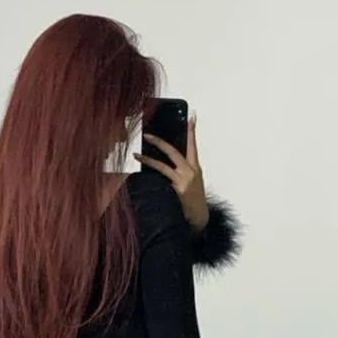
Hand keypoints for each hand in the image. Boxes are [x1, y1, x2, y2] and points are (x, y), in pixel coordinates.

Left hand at [134, 115, 209, 231]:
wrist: (200, 219)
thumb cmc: (194, 202)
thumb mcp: (193, 183)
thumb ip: (183, 172)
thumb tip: (168, 162)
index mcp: (195, 168)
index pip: (193, 145)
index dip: (192, 131)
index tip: (191, 117)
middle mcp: (190, 172)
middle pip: (173, 151)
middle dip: (160, 142)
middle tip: (148, 134)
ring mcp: (183, 181)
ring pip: (162, 166)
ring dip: (147, 159)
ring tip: (136, 154)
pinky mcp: (176, 190)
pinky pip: (160, 180)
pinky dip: (150, 176)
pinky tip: (141, 174)